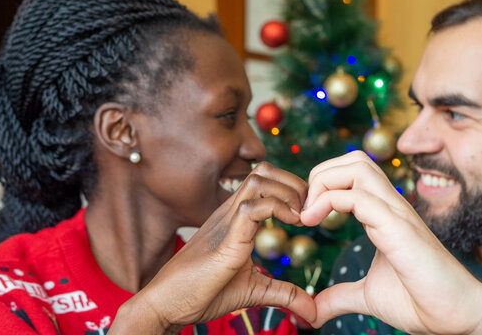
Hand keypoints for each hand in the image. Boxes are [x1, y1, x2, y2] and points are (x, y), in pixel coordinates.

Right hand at [117, 162, 315, 331]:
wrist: (168, 305)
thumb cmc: (203, 293)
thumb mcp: (254, 290)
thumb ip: (284, 293)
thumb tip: (313, 311)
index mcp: (237, 219)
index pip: (266, 180)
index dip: (292, 187)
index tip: (308, 212)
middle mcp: (231, 213)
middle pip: (265, 171)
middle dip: (295, 183)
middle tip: (310, 210)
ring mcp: (227, 222)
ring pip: (258, 180)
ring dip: (288, 192)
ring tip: (301, 217)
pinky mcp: (226, 240)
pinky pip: (250, 208)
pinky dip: (276, 208)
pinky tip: (290, 224)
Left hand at [300, 151, 481, 334]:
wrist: (457, 317)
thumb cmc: (420, 300)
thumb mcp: (367, 295)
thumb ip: (340, 296)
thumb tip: (313, 310)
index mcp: (384, 214)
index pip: (351, 172)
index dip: (321, 186)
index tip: (304, 218)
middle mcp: (391, 206)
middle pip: (354, 159)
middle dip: (320, 175)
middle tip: (305, 212)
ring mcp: (397, 214)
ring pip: (357, 167)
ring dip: (323, 183)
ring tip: (309, 215)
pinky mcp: (400, 229)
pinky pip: (361, 197)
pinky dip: (330, 202)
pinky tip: (316, 223)